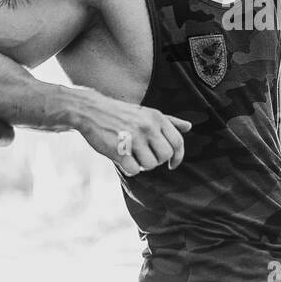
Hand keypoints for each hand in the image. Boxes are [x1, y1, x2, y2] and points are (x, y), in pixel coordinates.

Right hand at [71, 90, 191, 174]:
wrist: (91, 111)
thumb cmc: (122, 114)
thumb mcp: (147, 113)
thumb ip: (169, 121)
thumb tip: (189, 126)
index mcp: (157, 117)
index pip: (178, 142)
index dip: (178, 157)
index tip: (172, 165)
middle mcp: (148, 126)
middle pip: (165, 156)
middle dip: (157, 160)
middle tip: (145, 156)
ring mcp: (134, 138)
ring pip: (150, 165)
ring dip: (142, 165)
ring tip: (132, 155)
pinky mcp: (119, 150)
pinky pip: (134, 170)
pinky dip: (129, 169)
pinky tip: (122, 159)